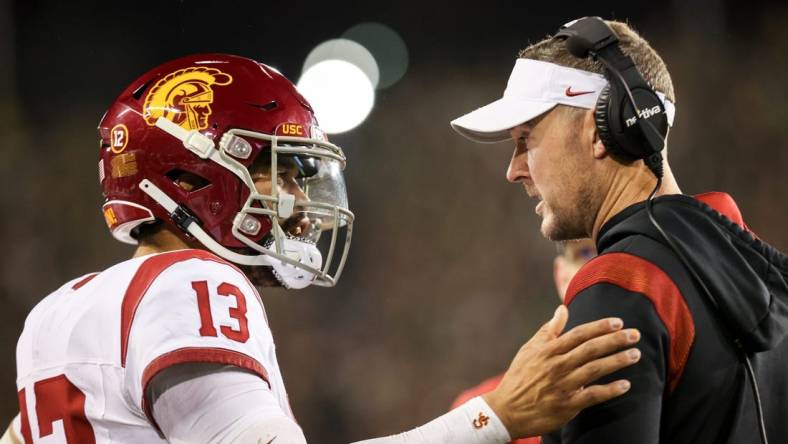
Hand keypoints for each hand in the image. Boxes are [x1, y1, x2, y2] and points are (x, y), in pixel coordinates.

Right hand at [482, 305, 640, 438]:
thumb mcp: (530, 349)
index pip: (578, 334)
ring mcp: (562, 386)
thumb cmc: (520, 376)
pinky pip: (593, 396)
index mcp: (547, 350)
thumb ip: (549, 329)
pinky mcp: (567, 405)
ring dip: (617, 361)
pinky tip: (625, 385)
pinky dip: (610, 390)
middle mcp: (556, 366)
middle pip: (591, 349)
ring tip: (635, 354)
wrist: (506, 410)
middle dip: (615, 340)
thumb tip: (563, 309)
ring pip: (595, 369)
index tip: (618, 322)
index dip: (600, 327)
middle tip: (635, 334)